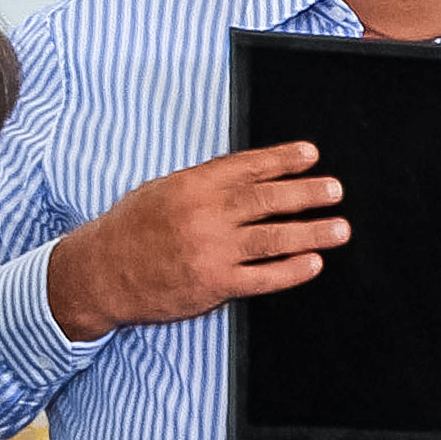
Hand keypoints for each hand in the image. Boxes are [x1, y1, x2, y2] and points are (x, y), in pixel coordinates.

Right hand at [44, 140, 348, 340]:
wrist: (101, 273)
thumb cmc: (131, 229)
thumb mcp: (162, 190)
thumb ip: (204, 183)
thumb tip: (250, 174)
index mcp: (193, 186)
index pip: (247, 167)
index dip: (283, 160)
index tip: (311, 155)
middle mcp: (205, 215)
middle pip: (266, 200)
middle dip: (306, 194)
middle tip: (334, 190)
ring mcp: (210, 251)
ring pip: (272, 239)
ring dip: (311, 233)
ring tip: (339, 228)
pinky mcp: (213, 285)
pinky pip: (261, 278)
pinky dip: (290, 271)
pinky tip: (312, 264)